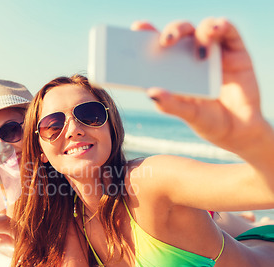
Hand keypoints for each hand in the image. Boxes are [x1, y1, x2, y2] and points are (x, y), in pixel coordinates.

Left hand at [141, 18, 266, 154]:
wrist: (239, 131)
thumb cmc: (207, 121)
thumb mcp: (187, 114)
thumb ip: (170, 104)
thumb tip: (151, 93)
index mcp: (173, 68)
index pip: (157, 46)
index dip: (146, 33)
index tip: (137, 28)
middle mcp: (191, 55)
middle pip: (178, 33)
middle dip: (171, 31)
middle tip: (165, 41)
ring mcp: (213, 51)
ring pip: (201, 28)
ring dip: (196, 31)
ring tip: (195, 46)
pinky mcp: (235, 50)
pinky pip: (228, 30)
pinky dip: (221, 26)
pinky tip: (216, 30)